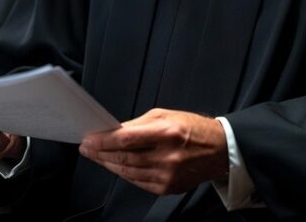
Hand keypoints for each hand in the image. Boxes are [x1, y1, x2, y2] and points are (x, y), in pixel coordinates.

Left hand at [79, 108, 228, 194]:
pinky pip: (138, 182)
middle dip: (101, 153)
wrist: (219, 150)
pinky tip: (115, 166)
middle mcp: (168, 157)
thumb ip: (138, 125)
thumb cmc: (191, 129)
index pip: (126, 139)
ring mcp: (168, 176)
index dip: (103, 141)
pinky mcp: (168, 188)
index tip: (88, 139)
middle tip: (86, 148)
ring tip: (96, 156)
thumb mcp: (165, 115)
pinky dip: (124, 174)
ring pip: (128, 172)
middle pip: (124, 158)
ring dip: (109, 164)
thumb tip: (113, 132)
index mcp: (167, 133)